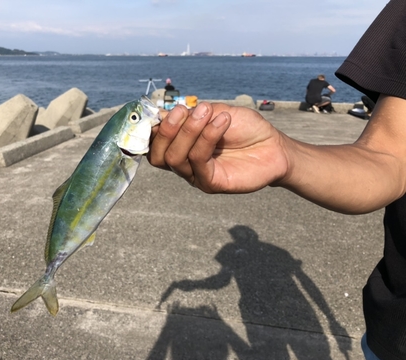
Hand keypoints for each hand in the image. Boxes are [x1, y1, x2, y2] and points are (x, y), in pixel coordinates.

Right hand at [149, 102, 289, 193]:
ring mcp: (196, 175)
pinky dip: (207, 138)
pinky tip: (222, 122)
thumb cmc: (245, 128)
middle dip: (167, 130)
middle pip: (158, 155)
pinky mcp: (211, 183)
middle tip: (185, 110)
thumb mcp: (215, 112)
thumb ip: (189, 114)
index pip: (153, 144)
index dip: (151, 129)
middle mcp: (184, 163)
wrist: (274, 145)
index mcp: (181, 146)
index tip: (163, 110)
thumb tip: (161, 113)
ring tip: (209, 113)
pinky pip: (198, 161)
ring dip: (189, 131)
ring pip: (175, 158)